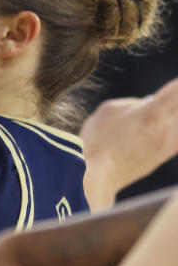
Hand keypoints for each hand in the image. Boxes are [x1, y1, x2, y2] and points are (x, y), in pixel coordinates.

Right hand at [81, 76, 177, 208]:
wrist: (95, 179)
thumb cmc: (96, 142)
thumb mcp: (107, 110)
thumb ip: (132, 103)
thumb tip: (148, 102)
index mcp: (153, 113)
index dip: (176, 87)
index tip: (171, 89)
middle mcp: (167, 129)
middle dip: (172, 103)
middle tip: (163, 103)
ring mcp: (168, 145)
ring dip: (171, 118)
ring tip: (151, 122)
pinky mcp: (163, 158)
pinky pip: (177, 139)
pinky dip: (172, 131)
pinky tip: (161, 130)